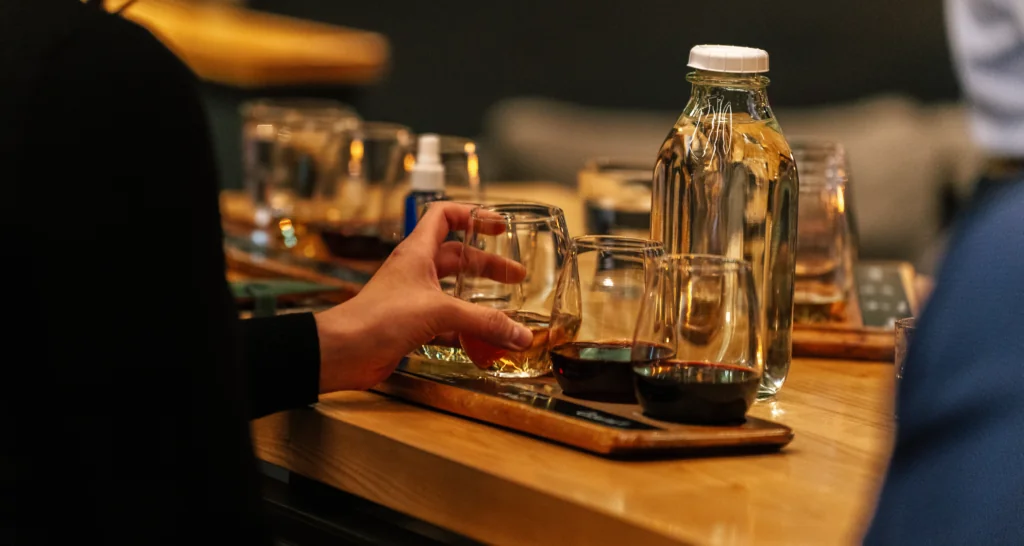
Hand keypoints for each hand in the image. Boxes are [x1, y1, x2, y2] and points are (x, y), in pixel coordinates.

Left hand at [313, 203, 531, 391]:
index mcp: (417, 252)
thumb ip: (483, 322)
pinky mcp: (411, 325)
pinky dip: (466, 328)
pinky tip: (483, 340)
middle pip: (458, 257)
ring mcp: (413, 298)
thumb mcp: (438, 312)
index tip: (498, 225)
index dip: (472, 215)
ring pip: (453, 291)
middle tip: (516, 276)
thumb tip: (521, 335)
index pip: (444, 216)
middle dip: (487, 265)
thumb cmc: (380, 318)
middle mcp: (416, 271)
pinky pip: (446, 321)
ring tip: (506, 310)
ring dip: (478, 298)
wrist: (344, 352)